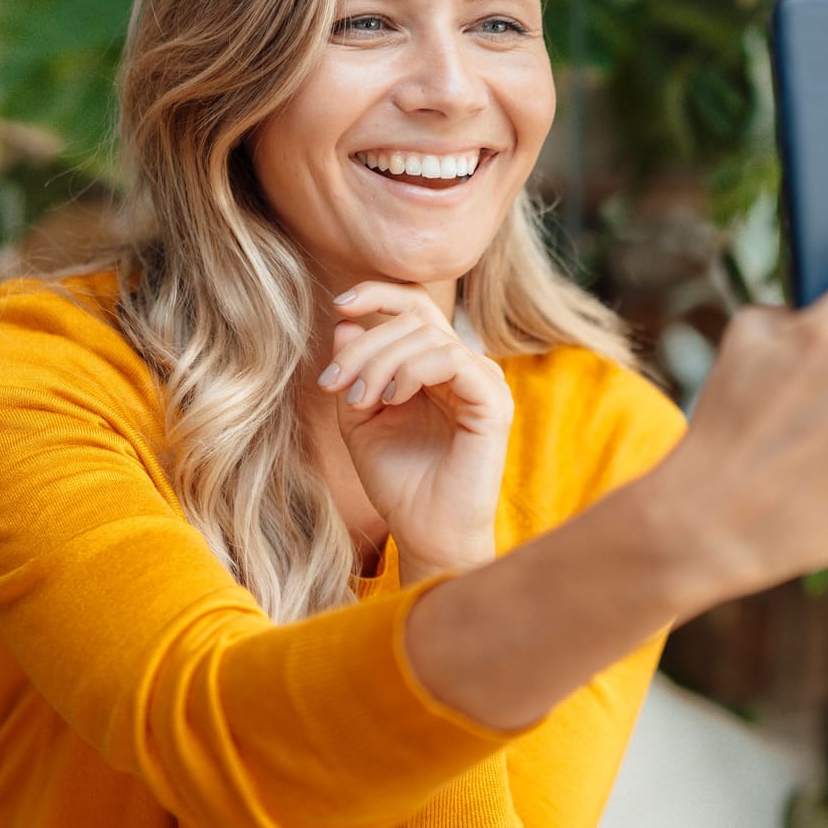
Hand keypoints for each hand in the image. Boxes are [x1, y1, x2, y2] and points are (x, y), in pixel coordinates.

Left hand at [316, 281, 511, 580]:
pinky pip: (452, 358)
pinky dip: (413, 371)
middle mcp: (465, 366)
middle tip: (334, 384)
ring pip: (428, 336)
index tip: (338, 304)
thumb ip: (354, 370)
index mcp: (437, 366)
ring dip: (381, 361)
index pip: (414, 307)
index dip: (378, 294)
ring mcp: (484, 381)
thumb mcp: (358, 418)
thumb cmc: (397, 482)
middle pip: (415, 317)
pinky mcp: (493, 401)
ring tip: (361, 400)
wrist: (425, 532)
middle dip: (365, 344)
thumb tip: (346, 321)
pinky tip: (392, 399)